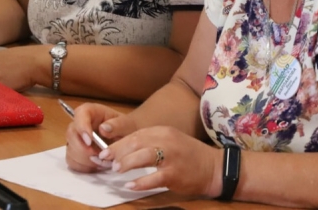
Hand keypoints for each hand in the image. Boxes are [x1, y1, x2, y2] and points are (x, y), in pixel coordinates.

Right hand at [65, 103, 136, 172]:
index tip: (90, 141)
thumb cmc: (127, 129)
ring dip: (86, 161)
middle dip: (84, 150)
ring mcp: (76, 139)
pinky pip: (73, 162)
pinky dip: (84, 167)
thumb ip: (118, 125)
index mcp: (91, 111)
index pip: (79, 114)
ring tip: (104, 162)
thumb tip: (103, 128)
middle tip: (101, 157)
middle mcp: (80, 124)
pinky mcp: (76, 153)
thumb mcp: (128, 125)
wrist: (128, 139)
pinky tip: (97, 166)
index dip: (82, 128)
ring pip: (71, 151)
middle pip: (71, 135)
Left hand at [97, 126, 222, 196]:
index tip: (104, 150)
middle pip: (136, 142)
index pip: (136, 134)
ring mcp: (172, 156)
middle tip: (104, 159)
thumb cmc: (189, 155)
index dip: (118, 142)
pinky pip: (154, 177)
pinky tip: (130, 186)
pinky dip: (140, 182)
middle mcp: (167, 140)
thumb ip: (150, 142)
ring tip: (115, 169)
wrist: (213, 167)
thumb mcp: (170, 141)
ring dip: (126, 163)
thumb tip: (124, 150)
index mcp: (163, 131)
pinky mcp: (175, 173)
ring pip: (144, 156)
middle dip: (117, 151)